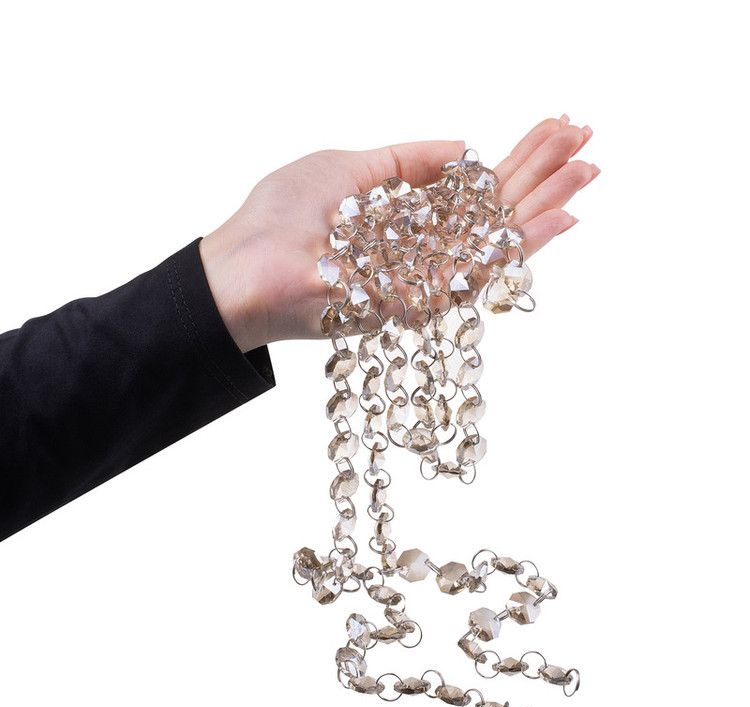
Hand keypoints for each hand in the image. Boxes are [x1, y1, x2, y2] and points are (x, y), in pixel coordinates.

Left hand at [199, 115, 597, 352]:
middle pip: (492, 212)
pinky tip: (559, 217)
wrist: (241, 269)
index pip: (471, 189)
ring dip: (545, 204)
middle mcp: (422, 252)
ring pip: (497, 241)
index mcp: (406, 220)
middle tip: (588, 142)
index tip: (552, 129)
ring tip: (588, 171)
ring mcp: (423, 279)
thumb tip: (463, 147)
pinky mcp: (419, 302)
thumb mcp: (347, 167)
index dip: (512, 158)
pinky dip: (520, 245)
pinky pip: (479, 272)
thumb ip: (406, 160)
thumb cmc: (279, 216)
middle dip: (540, 176)